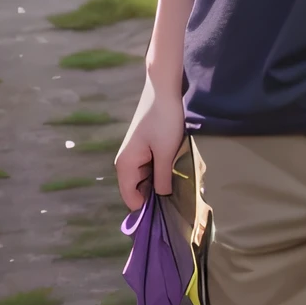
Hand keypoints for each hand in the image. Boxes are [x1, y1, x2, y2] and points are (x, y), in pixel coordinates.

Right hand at [115, 75, 184, 210]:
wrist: (164, 91)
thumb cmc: (163, 120)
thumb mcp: (165, 152)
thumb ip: (162, 178)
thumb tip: (161, 198)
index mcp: (125, 165)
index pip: (131, 199)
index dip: (147, 209)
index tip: (168, 214)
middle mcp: (126, 163)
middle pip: (138, 191)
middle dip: (156, 196)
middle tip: (179, 199)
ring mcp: (135, 156)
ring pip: (146, 180)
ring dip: (161, 183)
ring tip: (180, 185)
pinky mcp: (145, 149)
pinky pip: (151, 169)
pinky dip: (162, 172)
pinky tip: (176, 171)